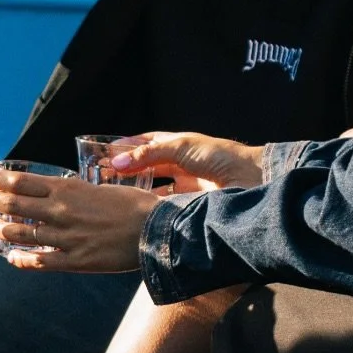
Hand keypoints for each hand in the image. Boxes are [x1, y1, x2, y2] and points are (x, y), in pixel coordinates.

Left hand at [0, 169, 156, 271]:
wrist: (157, 230)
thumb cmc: (136, 206)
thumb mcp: (104, 188)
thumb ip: (80, 192)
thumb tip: (64, 192)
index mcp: (69, 189)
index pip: (22, 183)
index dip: (0, 182)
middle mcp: (61, 212)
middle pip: (16, 205)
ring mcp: (65, 238)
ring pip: (21, 233)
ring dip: (1, 229)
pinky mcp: (75, 261)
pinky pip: (40, 262)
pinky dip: (22, 259)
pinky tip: (12, 257)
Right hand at [106, 130, 264, 193]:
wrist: (248, 180)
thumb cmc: (218, 156)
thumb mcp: (179, 147)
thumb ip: (148, 154)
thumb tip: (117, 162)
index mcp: (180, 145)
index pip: (148, 143)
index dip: (129, 147)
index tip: (106, 153)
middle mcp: (181, 164)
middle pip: (149, 166)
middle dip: (128, 170)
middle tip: (103, 176)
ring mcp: (186, 185)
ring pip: (154, 187)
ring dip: (136, 189)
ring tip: (114, 194)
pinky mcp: (189, 204)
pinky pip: (164, 204)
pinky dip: (150, 205)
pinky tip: (136, 208)